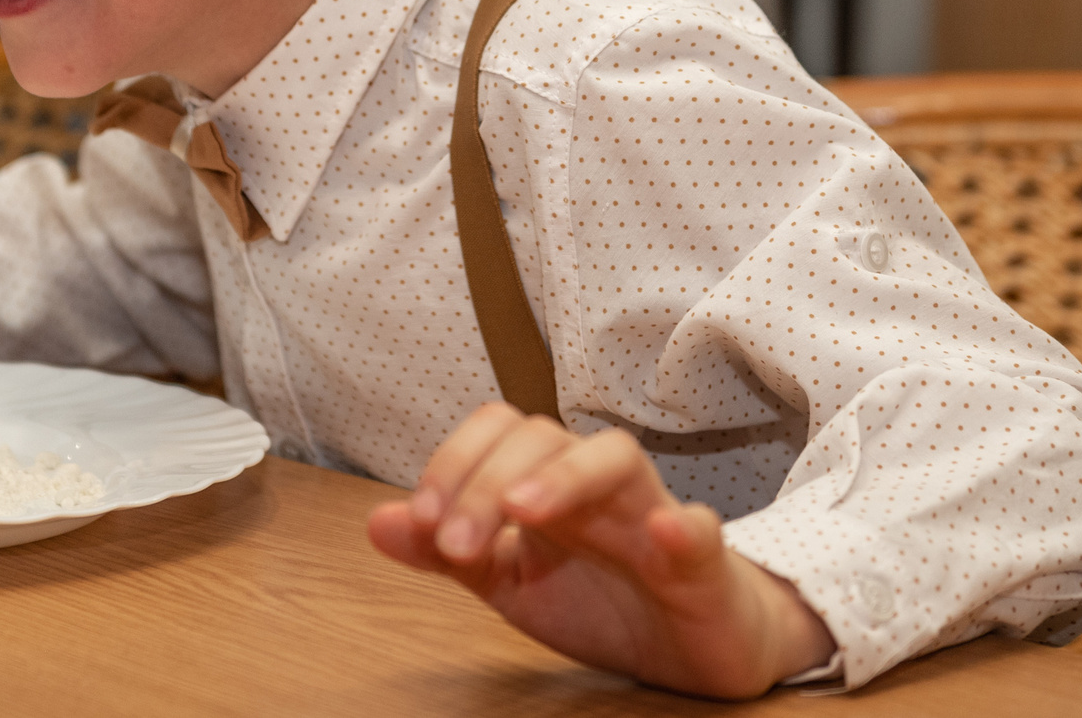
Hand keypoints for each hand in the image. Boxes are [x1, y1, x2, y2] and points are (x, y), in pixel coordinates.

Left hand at [364, 405, 833, 700]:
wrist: (696, 650)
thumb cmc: (605, 602)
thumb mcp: (512, 584)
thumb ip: (449, 554)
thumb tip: (377, 522)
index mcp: (548, 484)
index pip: (496, 431)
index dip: (454, 463)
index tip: (424, 521)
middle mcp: (596, 486)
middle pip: (542, 436)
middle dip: (487, 483)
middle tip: (458, 545)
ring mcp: (652, 515)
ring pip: (615, 458)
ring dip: (564, 477)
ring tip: (524, 508)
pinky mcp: (703, 562)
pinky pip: (700, 530)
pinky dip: (682, 526)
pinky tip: (662, 531)